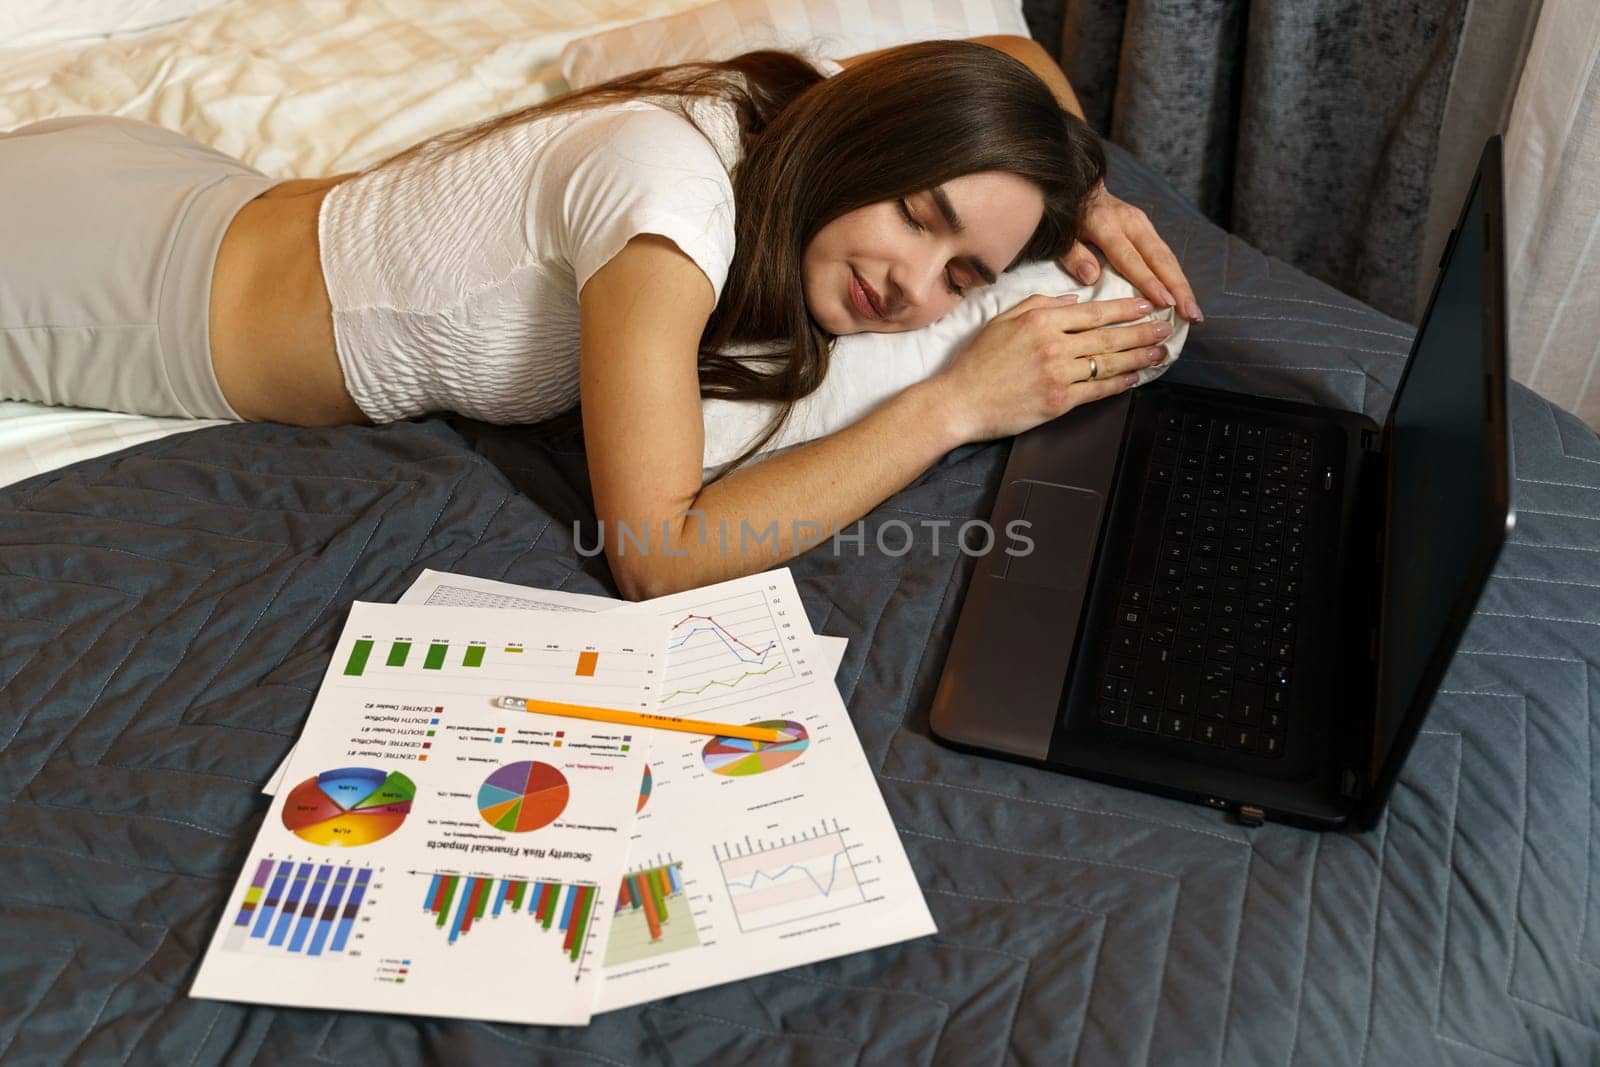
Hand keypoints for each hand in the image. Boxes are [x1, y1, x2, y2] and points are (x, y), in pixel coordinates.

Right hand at [933, 292, 1172, 442]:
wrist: (959, 401)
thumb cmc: (977, 361)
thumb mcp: (1003, 320)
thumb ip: (1039, 304)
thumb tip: (1073, 300)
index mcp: (1042, 321)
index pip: (1093, 312)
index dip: (1125, 309)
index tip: (1146, 305)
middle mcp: (1054, 345)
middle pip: (1109, 336)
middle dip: (1142, 330)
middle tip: (1167, 327)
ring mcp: (1058, 374)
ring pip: (1109, 362)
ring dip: (1139, 356)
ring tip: (1160, 352)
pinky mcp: (1058, 401)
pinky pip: (1097, 391)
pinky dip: (1119, 383)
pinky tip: (1135, 377)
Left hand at [1058, 182, 1202, 323]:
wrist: (1079, 187)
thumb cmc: (1067, 218)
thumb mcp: (1061, 236)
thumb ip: (1073, 255)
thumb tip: (1091, 277)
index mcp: (1106, 224)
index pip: (1131, 258)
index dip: (1149, 281)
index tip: (1165, 303)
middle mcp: (1131, 222)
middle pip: (1160, 258)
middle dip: (1178, 288)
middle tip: (1192, 314)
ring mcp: (1142, 224)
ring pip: (1167, 257)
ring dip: (1183, 285)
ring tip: (1194, 312)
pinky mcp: (1147, 228)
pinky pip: (1165, 255)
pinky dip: (1176, 277)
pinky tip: (1184, 296)